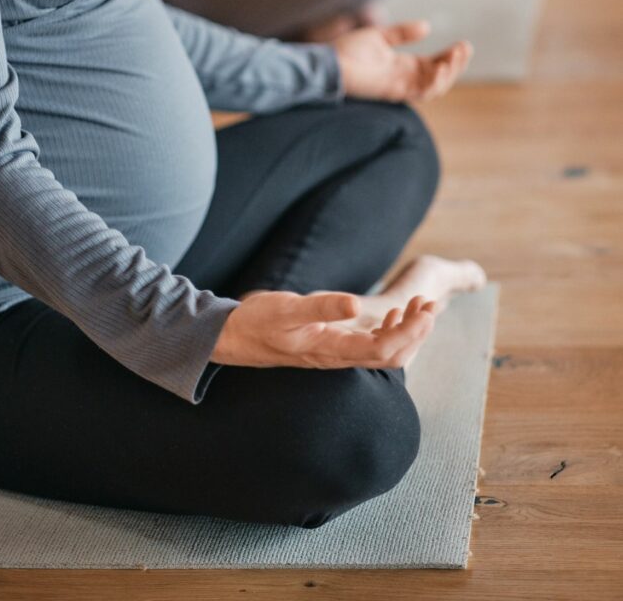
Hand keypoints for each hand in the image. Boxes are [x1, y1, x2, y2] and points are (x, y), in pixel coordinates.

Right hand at [211, 290, 435, 369]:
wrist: (232, 336)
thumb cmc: (258, 320)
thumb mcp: (287, 308)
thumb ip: (321, 307)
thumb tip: (356, 304)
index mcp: (331, 349)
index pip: (385, 348)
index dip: (412, 331)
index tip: (427, 309)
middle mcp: (337, 357)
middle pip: (391, 356)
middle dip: (416, 332)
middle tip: (431, 305)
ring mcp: (333, 355)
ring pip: (381, 353)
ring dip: (404, 332)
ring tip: (418, 306)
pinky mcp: (328, 348)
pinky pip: (367, 347)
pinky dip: (386, 331)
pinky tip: (390, 315)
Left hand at [334, 21, 472, 101]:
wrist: (328, 63)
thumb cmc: (347, 51)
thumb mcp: (380, 36)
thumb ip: (402, 33)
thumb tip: (427, 27)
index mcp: (403, 66)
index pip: (435, 65)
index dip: (451, 56)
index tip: (463, 44)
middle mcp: (405, 78)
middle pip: (440, 77)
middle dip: (456, 64)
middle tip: (465, 47)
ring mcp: (401, 86)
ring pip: (435, 87)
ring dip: (450, 72)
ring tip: (456, 55)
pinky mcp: (394, 91)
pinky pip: (421, 92)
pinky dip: (435, 82)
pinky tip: (442, 67)